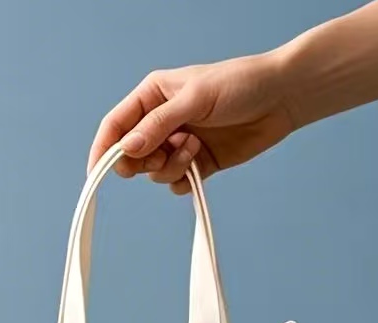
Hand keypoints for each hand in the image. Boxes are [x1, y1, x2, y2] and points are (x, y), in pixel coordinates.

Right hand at [87, 53, 294, 193]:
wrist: (281, 98)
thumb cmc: (239, 85)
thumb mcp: (194, 99)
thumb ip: (158, 125)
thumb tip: (127, 149)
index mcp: (153, 96)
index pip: (116, 125)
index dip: (103, 149)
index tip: (96, 172)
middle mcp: (161, 121)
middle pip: (130, 155)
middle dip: (142, 161)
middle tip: (161, 154)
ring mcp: (179, 144)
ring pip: (154, 172)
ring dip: (170, 167)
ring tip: (194, 147)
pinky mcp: (198, 163)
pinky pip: (176, 183)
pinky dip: (184, 180)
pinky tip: (200, 163)